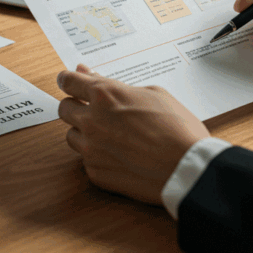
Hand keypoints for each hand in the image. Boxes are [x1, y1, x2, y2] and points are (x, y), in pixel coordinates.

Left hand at [57, 64, 208, 205]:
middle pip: (64, 108)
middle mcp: (91, 121)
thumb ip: (120, 86)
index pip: (69, 81)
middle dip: (75, 105)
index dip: (68, 79)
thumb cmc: (177, 128)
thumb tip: (95, 78)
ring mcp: (90, 149)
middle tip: (92, 108)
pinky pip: (86, 159)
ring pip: (71, 135)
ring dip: (84, 132)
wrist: (187, 168)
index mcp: (105, 95)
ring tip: (110, 135)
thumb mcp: (154, 94)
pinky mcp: (95, 173)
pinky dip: (98, 155)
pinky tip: (119, 155)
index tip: (68, 80)